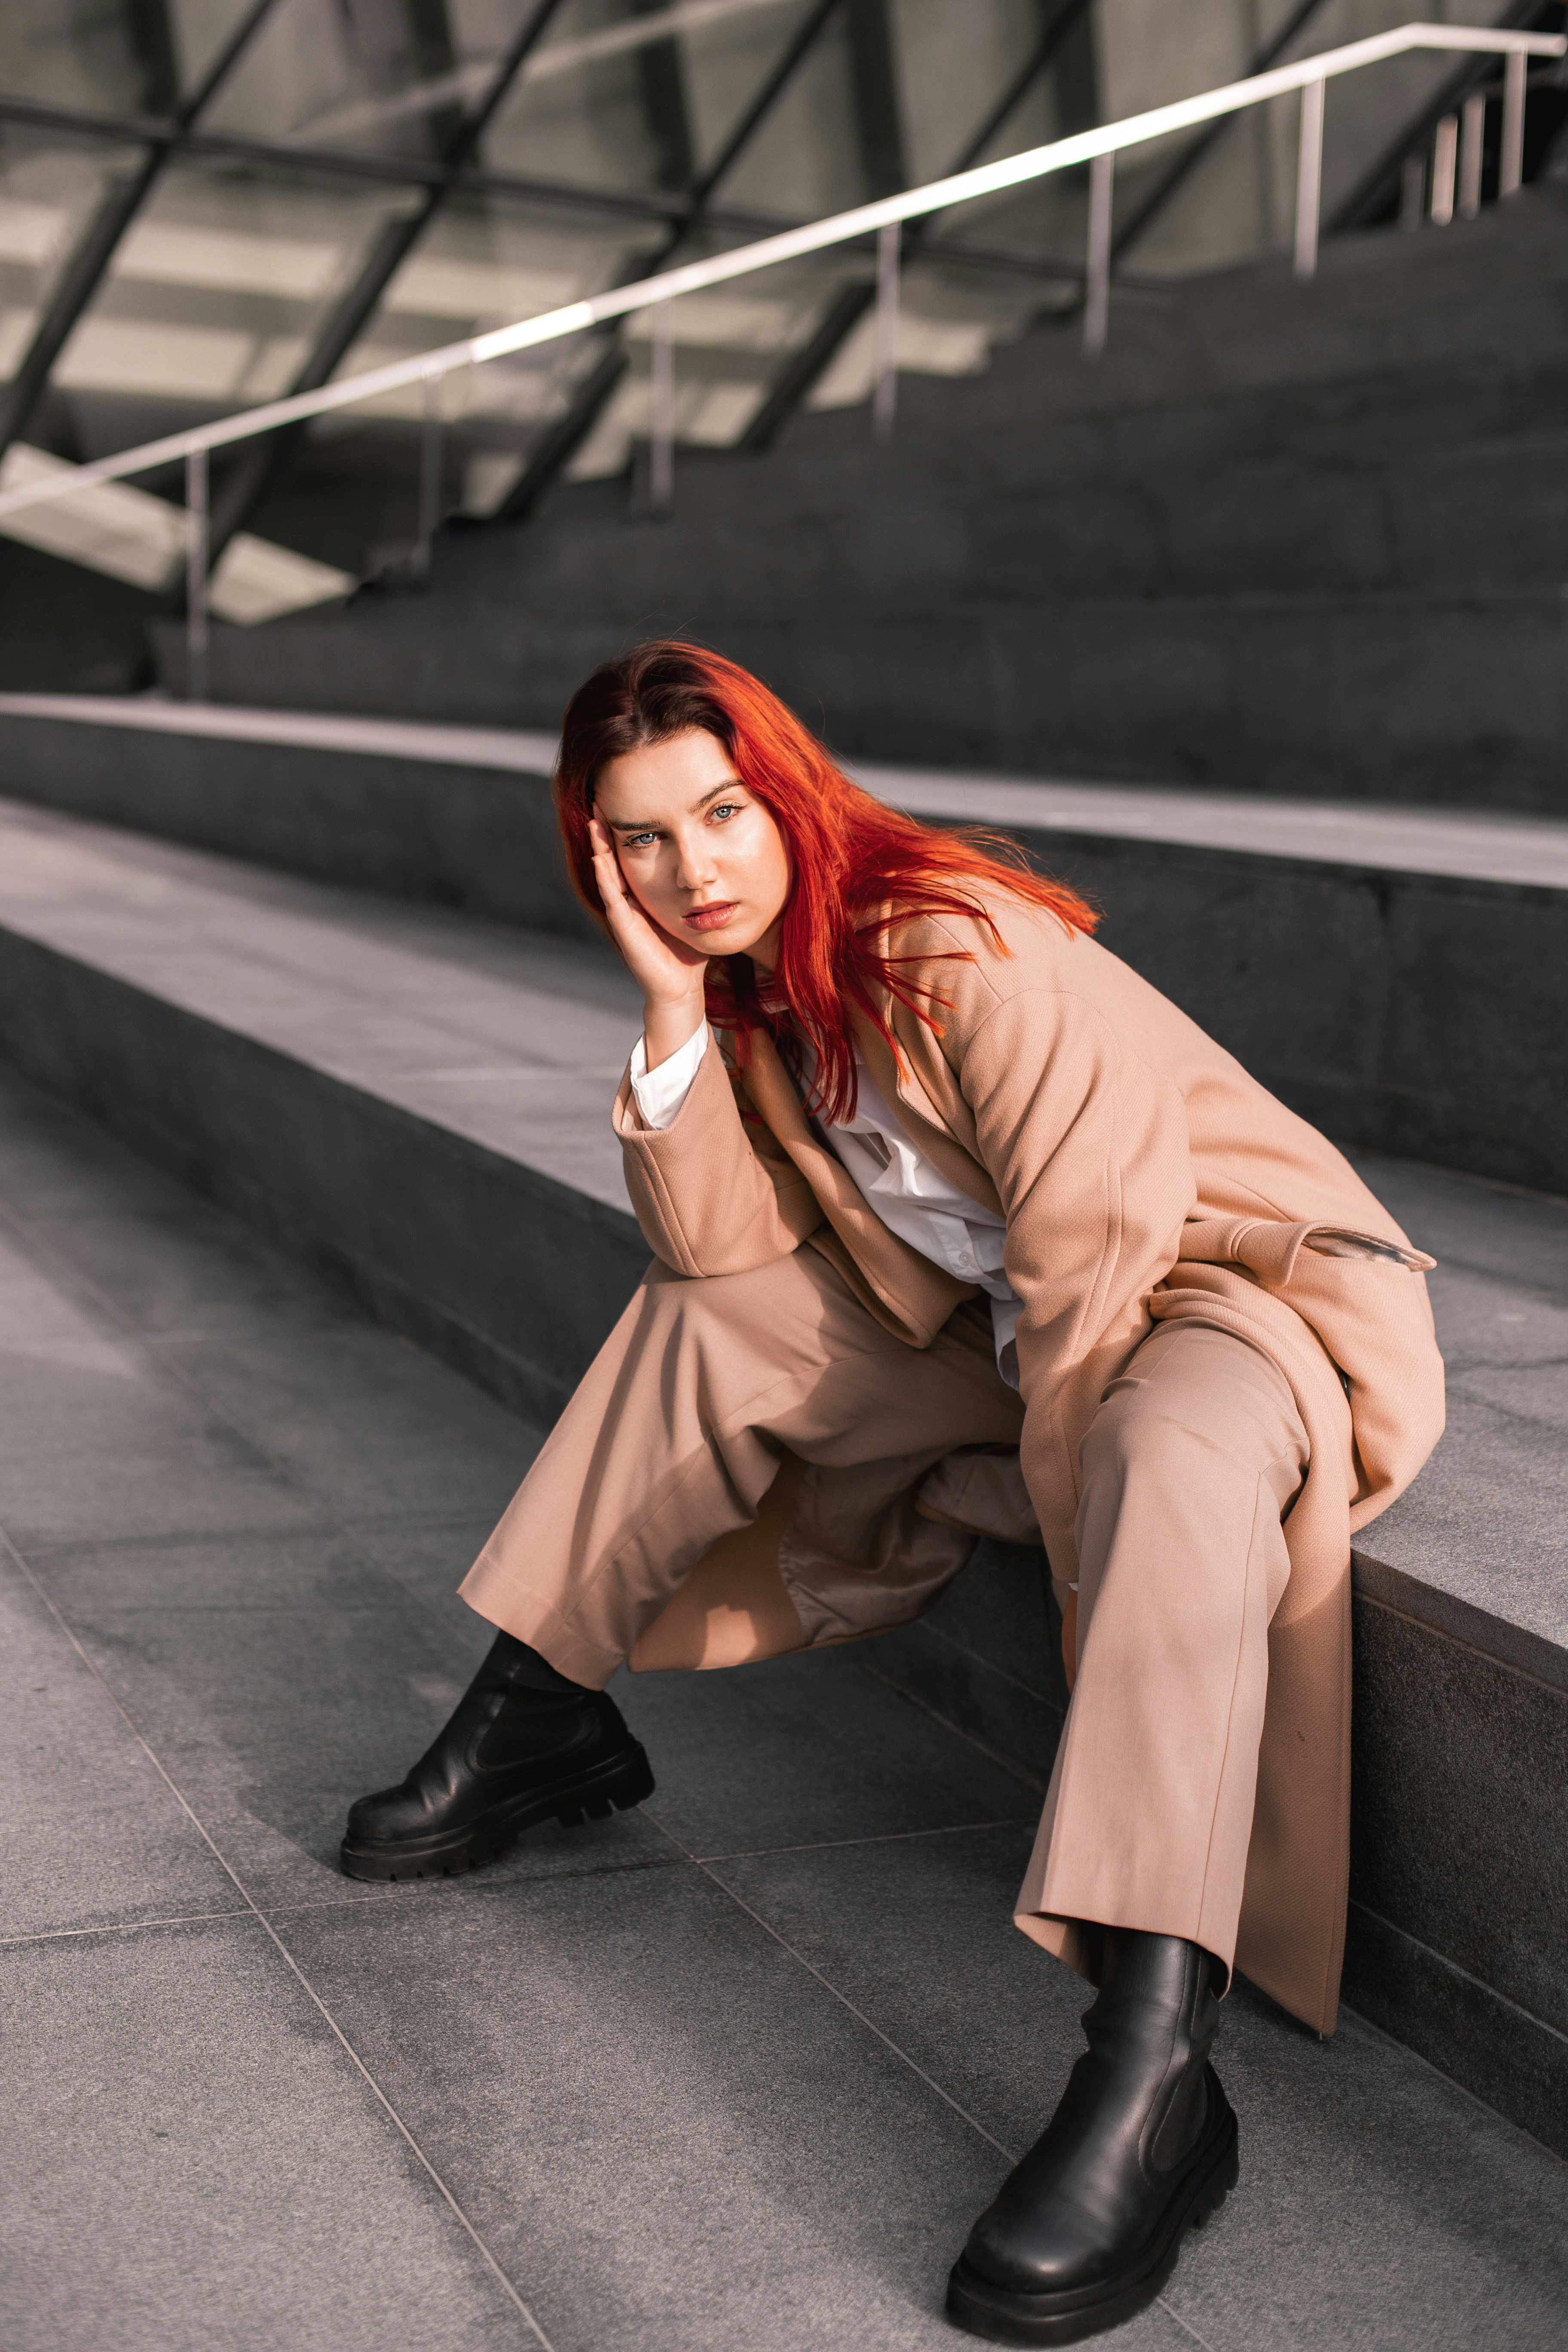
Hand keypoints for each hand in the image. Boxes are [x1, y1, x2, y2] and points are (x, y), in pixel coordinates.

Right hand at [589, 814, 706, 1066]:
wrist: (682, 988)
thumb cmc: (688, 952)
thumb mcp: (694, 911)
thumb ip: (698, 890)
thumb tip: (719, 865)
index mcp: (644, 895)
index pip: (631, 856)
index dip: (627, 831)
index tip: (626, 802)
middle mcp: (629, 901)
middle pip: (613, 858)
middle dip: (607, 831)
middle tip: (601, 799)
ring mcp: (623, 914)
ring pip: (607, 873)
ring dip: (599, 847)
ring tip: (594, 820)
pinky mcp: (624, 927)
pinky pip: (612, 896)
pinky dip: (605, 876)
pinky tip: (599, 857)